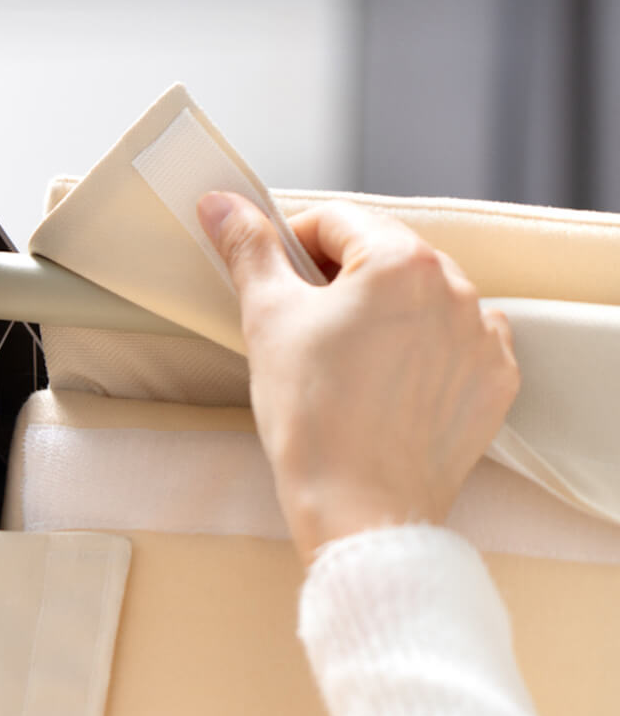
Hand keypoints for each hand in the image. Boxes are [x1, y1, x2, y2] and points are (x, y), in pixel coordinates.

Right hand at [197, 192, 519, 566]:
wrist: (360, 510)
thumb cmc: (311, 416)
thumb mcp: (268, 317)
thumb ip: (248, 248)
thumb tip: (221, 204)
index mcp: (401, 261)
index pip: (336, 220)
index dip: (293, 243)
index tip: (275, 278)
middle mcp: (455, 288)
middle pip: (382, 255)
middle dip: (338, 277)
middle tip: (303, 324)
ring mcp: (483, 336)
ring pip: (419, 296)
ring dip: (381, 310)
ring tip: (344, 360)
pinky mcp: (494, 379)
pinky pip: (455, 338)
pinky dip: (422, 345)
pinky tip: (387, 380)